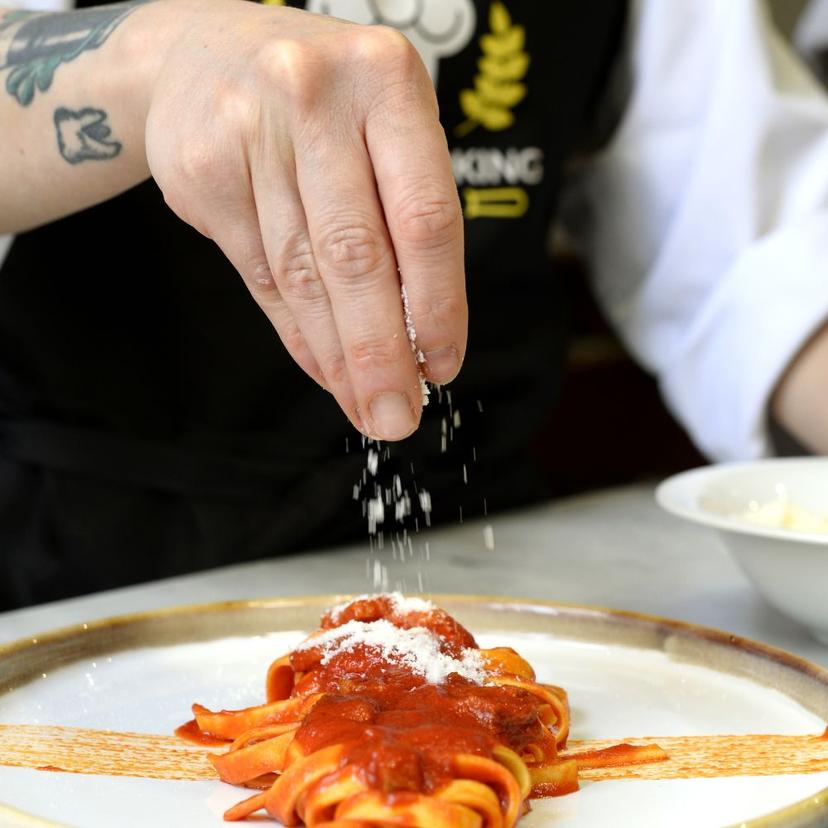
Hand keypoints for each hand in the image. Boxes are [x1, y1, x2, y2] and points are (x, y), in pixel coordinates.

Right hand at [145, 0, 465, 439]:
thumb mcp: (385, 119)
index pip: (424, 217)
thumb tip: (420, 337)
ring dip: (338, 356)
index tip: (442, 364)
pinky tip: (323, 368)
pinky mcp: (203, 175)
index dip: (438, 304)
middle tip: (396, 416)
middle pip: (356, 257)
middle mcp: (316, 101)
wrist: (204, 52)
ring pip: (304, 276)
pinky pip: (261, 276)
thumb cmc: (325, 99)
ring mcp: (249, 135)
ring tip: (364, 405)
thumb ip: (406, 213)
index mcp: (386, 81)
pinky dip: (297, 332)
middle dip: (380, 353)